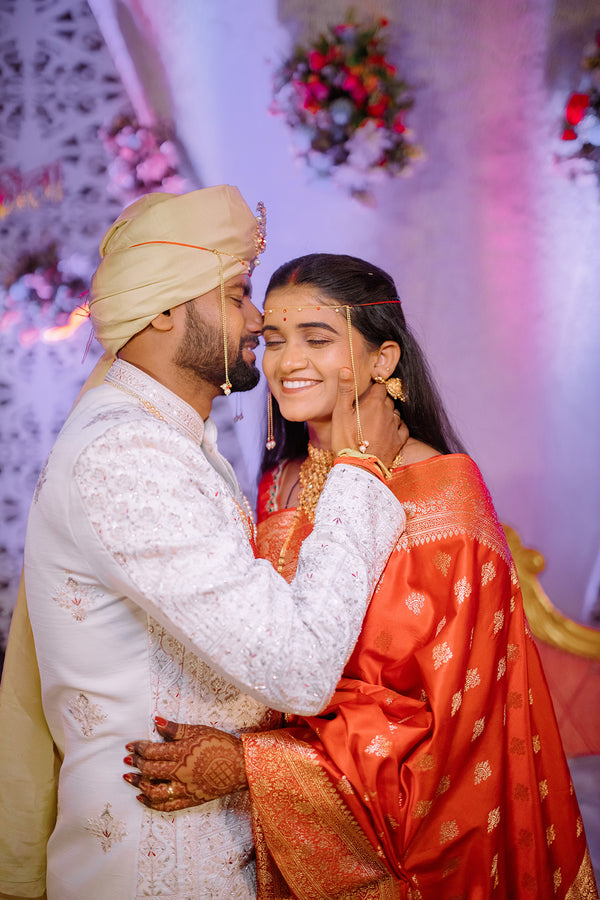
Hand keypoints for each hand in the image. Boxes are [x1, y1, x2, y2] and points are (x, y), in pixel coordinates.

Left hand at [123, 719, 246, 811]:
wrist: (241, 766)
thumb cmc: (221, 744)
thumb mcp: (199, 730)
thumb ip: (176, 729)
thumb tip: (156, 721)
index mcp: (182, 752)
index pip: (153, 751)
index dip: (139, 748)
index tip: (131, 746)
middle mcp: (181, 772)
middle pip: (150, 770)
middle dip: (135, 764)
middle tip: (127, 759)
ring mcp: (185, 788)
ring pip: (155, 790)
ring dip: (139, 784)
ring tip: (129, 779)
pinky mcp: (191, 800)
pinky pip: (167, 805)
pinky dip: (152, 803)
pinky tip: (142, 797)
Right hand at [331, 368, 407, 466]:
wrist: (358, 467)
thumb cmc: (346, 439)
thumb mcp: (340, 413)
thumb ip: (345, 389)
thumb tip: (345, 368)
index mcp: (375, 403)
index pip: (381, 386)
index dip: (376, 386)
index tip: (370, 389)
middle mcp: (389, 413)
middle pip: (387, 399)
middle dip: (380, 400)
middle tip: (369, 406)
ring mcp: (395, 427)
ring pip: (395, 413)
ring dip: (388, 413)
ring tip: (376, 419)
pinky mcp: (398, 442)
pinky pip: (403, 428)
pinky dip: (397, 426)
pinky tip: (390, 428)